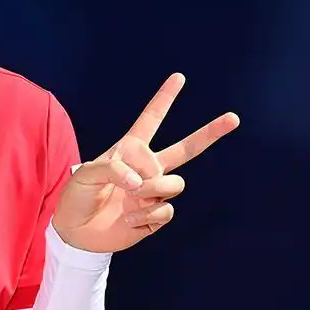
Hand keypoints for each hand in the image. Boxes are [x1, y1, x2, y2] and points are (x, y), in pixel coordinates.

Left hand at [53, 74, 238, 253]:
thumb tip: (142, 182)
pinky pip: (165, 210)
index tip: (179, 77)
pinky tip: (128, 217)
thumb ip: (113, 169)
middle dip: (210, 133)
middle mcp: (147, 168)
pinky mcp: (155, 216)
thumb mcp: (86, 174)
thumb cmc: (77, 197)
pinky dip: (145, 215)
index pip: (151, 120)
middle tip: (233, 118)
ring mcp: (154, 192)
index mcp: (130, 150)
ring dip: (151, 190)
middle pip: (186, 148)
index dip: (164, 99)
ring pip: (174, 183)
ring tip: (129, 197)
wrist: (76, 232)